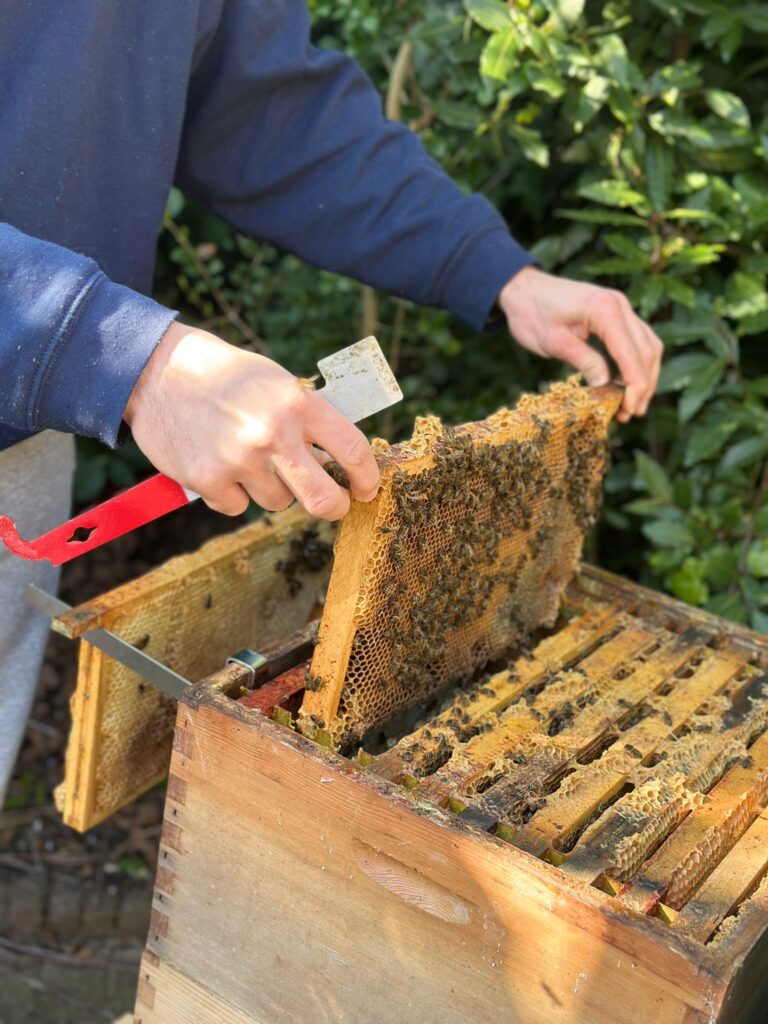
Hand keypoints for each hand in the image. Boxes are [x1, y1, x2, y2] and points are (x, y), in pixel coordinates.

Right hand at [124, 322, 379, 518]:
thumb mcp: (276, 382)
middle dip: (334, 507)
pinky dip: (230, 493)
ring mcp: (240, 460)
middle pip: (324, 500)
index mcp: (298, 404)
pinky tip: (217, 463)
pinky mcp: (208, 479)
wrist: (157, 370)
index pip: (352, 450)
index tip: (367, 489)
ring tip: (246, 456)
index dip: (367, 478)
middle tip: (332, 504)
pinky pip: (236, 507)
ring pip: (278, 502)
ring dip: (270, 488)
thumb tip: (339, 460)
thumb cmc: (225, 376)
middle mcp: (273, 434)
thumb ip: (307, 419)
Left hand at [498, 266, 662, 422]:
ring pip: (648, 345)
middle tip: (631, 414)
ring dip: (644, 376)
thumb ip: (584, 362)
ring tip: (632, 405)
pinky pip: (638, 340)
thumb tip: (605, 388)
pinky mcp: (617, 313)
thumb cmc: (532, 313)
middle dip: (643, 384)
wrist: (523, 289)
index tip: (629, 409)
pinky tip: (627, 385)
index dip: (635, 384)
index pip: (630, 353)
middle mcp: (620, 304)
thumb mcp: (554, 343)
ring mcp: (621, 307)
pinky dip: (637, 363)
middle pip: (647, 350)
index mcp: (604, 309)